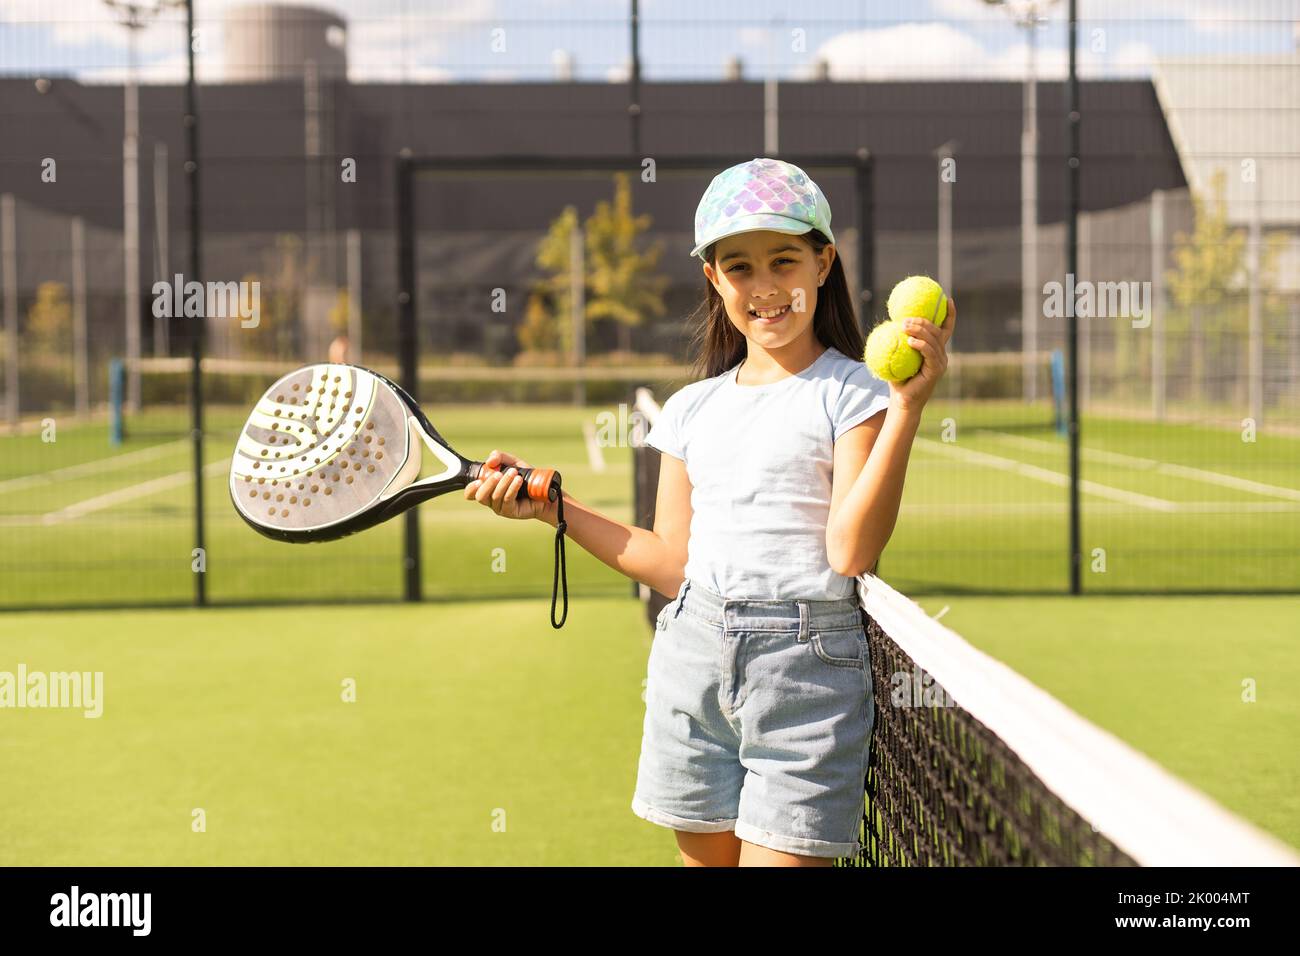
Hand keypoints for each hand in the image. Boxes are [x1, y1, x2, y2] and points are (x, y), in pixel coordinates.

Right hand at [463, 448, 549, 521]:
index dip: (470, 488)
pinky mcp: (510, 512)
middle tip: (499, 473)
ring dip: (504, 483)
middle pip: (480, 496)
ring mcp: (500, 507)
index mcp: (488, 489)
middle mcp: (491, 500)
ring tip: (514, 473)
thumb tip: (490, 461)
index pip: (471, 493)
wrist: (543, 492)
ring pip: (495, 496)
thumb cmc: (526, 478)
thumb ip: (500, 457)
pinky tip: (518, 480)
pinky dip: (512, 488)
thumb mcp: (513, 462)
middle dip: (488, 483)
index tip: (478, 480)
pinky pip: (507, 500)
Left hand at [890, 296, 955, 412]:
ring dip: (919, 330)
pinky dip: (921, 345)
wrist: (902, 401)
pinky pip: (930, 353)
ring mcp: (940, 362)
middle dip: (924, 320)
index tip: (947, 299)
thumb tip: (890, 321)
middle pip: (937, 331)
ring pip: (933, 340)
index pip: (945, 329)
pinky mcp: (936, 370)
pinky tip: (910, 340)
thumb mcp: (898, 356)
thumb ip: (899, 341)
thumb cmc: (898, 379)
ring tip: (905, 325)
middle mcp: (941, 355)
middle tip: (907, 318)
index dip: (949, 314)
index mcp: (935, 350)